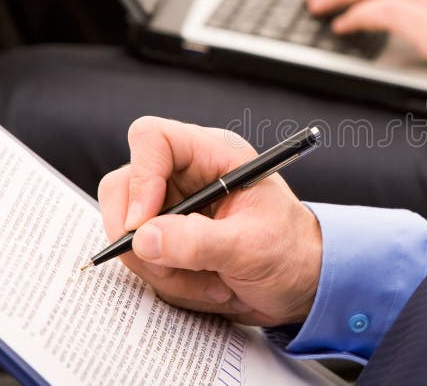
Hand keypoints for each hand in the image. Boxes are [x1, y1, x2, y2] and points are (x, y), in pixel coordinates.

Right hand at [98, 117, 321, 326]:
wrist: (302, 286)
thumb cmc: (292, 253)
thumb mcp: (252, 248)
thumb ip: (199, 242)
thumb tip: (144, 238)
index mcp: (215, 156)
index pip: (153, 139)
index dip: (140, 177)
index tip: (143, 224)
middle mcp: (188, 176)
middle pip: (124, 188)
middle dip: (144, 238)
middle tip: (176, 267)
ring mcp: (174, 208)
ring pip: (129, 233)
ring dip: (166, 270)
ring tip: (215, 281)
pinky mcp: (169, 240)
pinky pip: (143, 261)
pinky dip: (171, 282)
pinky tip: (210, 285)